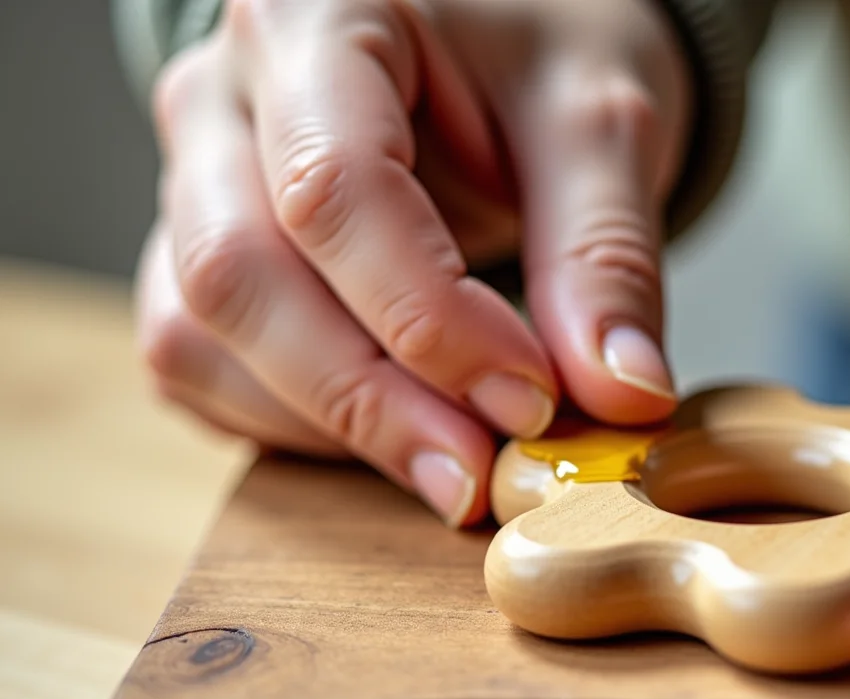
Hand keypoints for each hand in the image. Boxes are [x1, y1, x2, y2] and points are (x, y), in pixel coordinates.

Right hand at [136, 0, 690, 525]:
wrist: (506, 42)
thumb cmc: (546, 52)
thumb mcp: (601, 124)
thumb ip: (604, 257)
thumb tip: (623, 396)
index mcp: (319, 15)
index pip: (334, 190)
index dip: (429, 321)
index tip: (530, 399)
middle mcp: (227, 95)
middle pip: (240, 273)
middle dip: (368, 398)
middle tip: (482, 471)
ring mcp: (195, 176)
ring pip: (200, 330)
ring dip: (326, 423)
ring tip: (453, 463)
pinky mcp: (201, 251)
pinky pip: (200, 361)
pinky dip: (289, 421)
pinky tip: (390, 433)